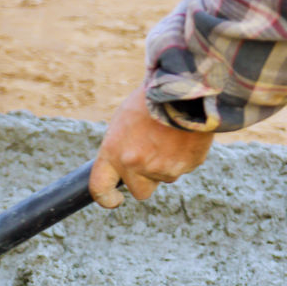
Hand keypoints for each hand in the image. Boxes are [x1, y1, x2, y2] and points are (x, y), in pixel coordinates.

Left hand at [89, 88, 214, 208]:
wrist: (184, 85)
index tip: (114, 200)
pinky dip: (185, 155)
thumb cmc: (151, 98)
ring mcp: (162, 168)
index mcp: (113, 152)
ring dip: (167, 162)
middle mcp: (135, 165)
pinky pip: (184, 167)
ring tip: (171, 135)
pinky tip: (185, 134)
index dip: (106, 199)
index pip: (100, 188)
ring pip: (165, 177)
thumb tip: (124, 167)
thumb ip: (121, 148)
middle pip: (140, 191)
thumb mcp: (124, 120)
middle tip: (153, 155)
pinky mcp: (186, 165)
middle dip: (146, 179)